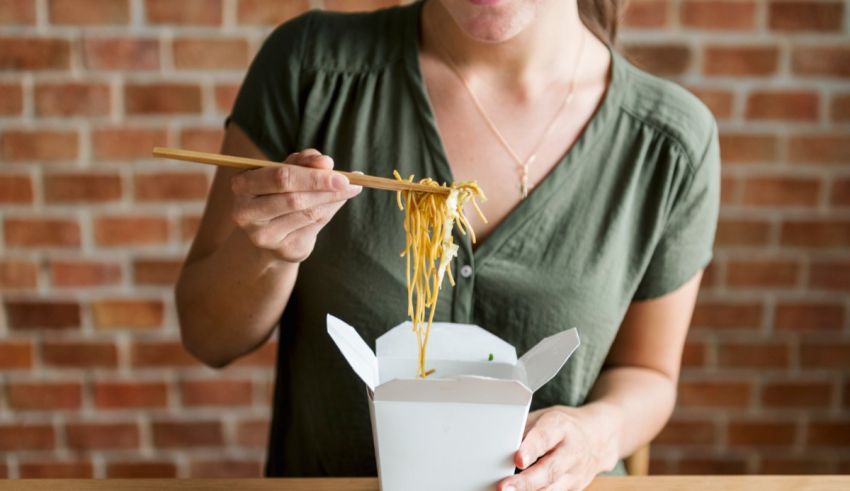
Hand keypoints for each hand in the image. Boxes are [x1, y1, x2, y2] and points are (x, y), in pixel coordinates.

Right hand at [229, 149, 361, 262]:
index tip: (337, 170)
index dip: (311, 175)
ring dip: (333, 199)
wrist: (271, 232)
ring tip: (351, 188)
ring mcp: (263, 235)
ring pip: (307, 213)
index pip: (279, 177)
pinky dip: (330, 211)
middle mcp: (246, 213)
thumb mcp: (288, 170)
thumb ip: (305, 162)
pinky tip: (338, 202)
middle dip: (324, 188)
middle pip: (293, 198)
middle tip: (349, 181)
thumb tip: (326, 162)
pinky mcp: (282, 250)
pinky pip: (314, 227)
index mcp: (242, 185)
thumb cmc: (279, 192)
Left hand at [497, 406, 615, 490]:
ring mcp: (576, 473)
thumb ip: (524, 430)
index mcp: (561, 427)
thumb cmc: (563, 426)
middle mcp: (572, 451)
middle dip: (526, 482)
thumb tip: (499, 445)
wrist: (598, 437)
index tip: (518, 459)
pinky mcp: (575, 488)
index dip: (531, 449)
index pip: (545, 438)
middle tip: (504, 487)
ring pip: (552, 488)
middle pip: (549, 470)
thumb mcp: (545, 417)